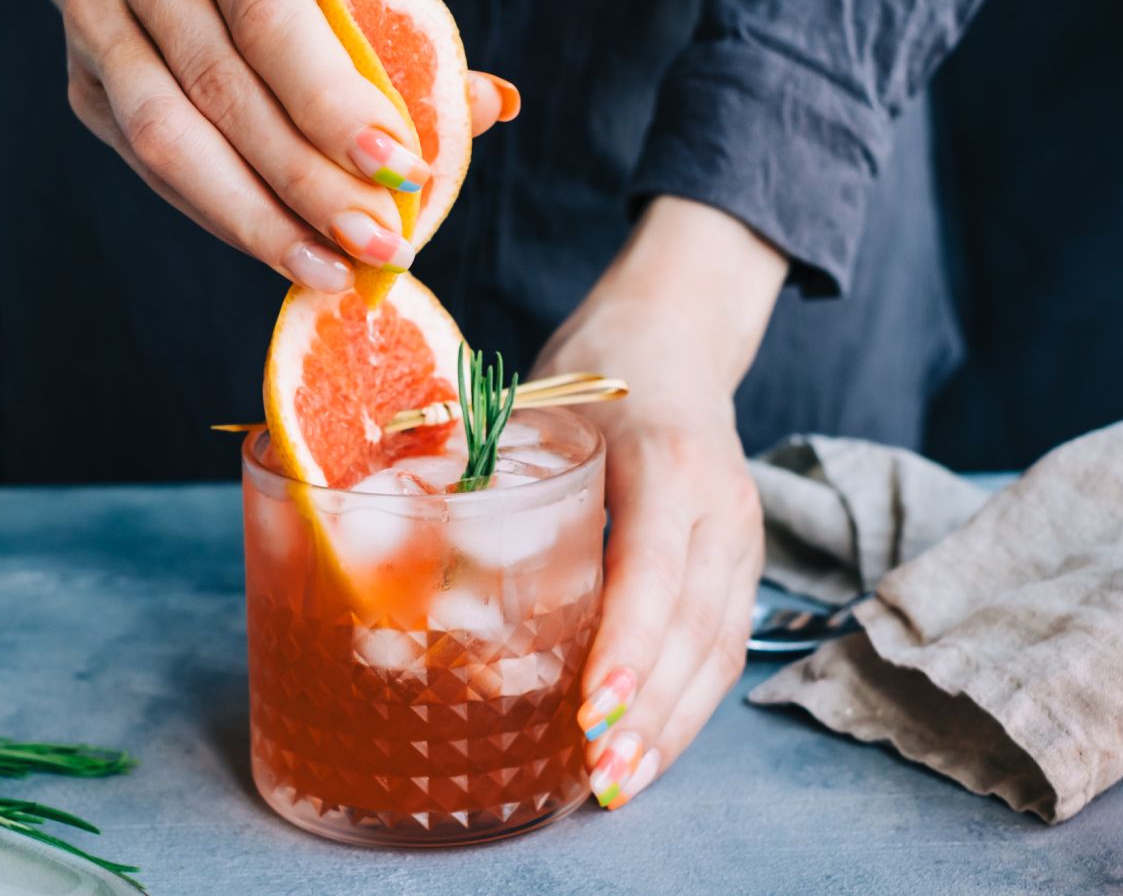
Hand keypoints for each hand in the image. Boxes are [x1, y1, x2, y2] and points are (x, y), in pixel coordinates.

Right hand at [52, 0, 518, 291]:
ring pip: (165, 142)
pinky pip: (147, 164)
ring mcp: (96, 27)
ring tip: (330, 272)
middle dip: (308, 186)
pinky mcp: (83, 81)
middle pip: (221, 96)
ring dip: (255, 222)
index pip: (270, 28)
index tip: (404, 172)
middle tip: (380, 246)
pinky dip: (219, 213)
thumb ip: (408, 33)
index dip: (335, 107)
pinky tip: (283, 246)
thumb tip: (493, 105)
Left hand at [532, 196, 787, 808]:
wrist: (676, 339)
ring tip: (618, 784)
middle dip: (649, 712)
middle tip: (598, 776)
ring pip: (718, 649)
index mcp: (667, 462)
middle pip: (697, 628)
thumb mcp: (536, 407)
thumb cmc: (596, 372)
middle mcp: (720, 505)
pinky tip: (645, 744)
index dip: (628, 643)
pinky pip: (722, 645)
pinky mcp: (739, 564)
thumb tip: (383, 530)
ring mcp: (740, 538)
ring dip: (672, 726)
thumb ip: (478, 468)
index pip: (655, 567)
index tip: (591, 707)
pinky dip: (684, 704)